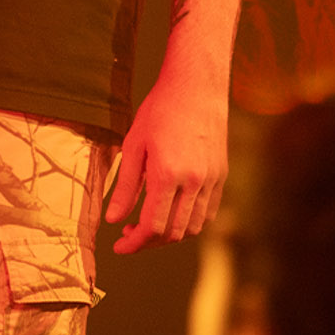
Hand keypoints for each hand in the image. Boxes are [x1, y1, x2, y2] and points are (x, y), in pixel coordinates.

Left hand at [105, 74, 227, 254]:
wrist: (197, 87)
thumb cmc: (160, 111)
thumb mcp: (133, 146)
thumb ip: (125, 187)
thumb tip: (113, 220)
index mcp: (168, 174)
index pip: (152, 227)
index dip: (134, 244)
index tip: (119, 247)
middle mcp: (194, 182)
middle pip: (173, 233)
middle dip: (148, 242)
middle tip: (128, 235)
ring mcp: (212, 180)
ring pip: (192, 228)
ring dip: (169, 235)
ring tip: (148, 224)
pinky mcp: (221, 176)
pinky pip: (208, 214)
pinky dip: (189, 223)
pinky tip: (172, 213)